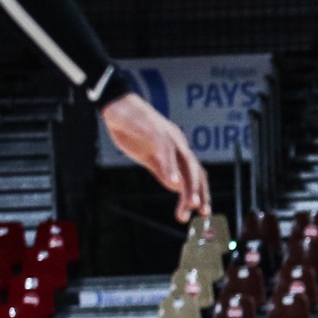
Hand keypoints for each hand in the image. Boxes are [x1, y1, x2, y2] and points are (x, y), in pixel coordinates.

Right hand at [103, 94, 210, 222]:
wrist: (116, 105)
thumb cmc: (132, 130)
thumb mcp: (148, 156)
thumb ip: (162, 170)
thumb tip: (176, 187)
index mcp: (177, 150)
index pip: (195, 174)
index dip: (200, 193)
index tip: (201, 212)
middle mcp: (178, 143)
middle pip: (195, 171)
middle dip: (199, 193)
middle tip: (200, 212)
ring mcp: (168, 136)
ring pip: (186, 163)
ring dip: (190, 185)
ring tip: (191, 203)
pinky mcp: (155, 130)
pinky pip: (166, 151)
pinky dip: (171, 167)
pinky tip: (172, 181)